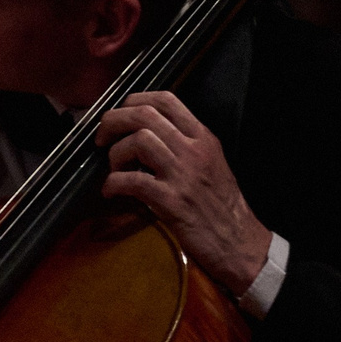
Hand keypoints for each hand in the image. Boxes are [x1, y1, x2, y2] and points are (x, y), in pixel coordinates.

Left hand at [96, 90, 272, 295]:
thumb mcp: (209, 162)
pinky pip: (131, 180)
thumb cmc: (219, 203)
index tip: (119, 114)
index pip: (166, 100)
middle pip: (144, 115)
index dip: (133, 101)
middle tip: (102, 138)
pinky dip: (112, 183)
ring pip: (138, 141)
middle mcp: (194, 150)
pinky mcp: (172, 201)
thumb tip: (141, 131)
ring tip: (114, 168)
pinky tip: (111, 191)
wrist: (239, 241)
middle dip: (113, 122)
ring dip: (115, 153)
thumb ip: (181, 143)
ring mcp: (184, 175)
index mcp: (203, 138)